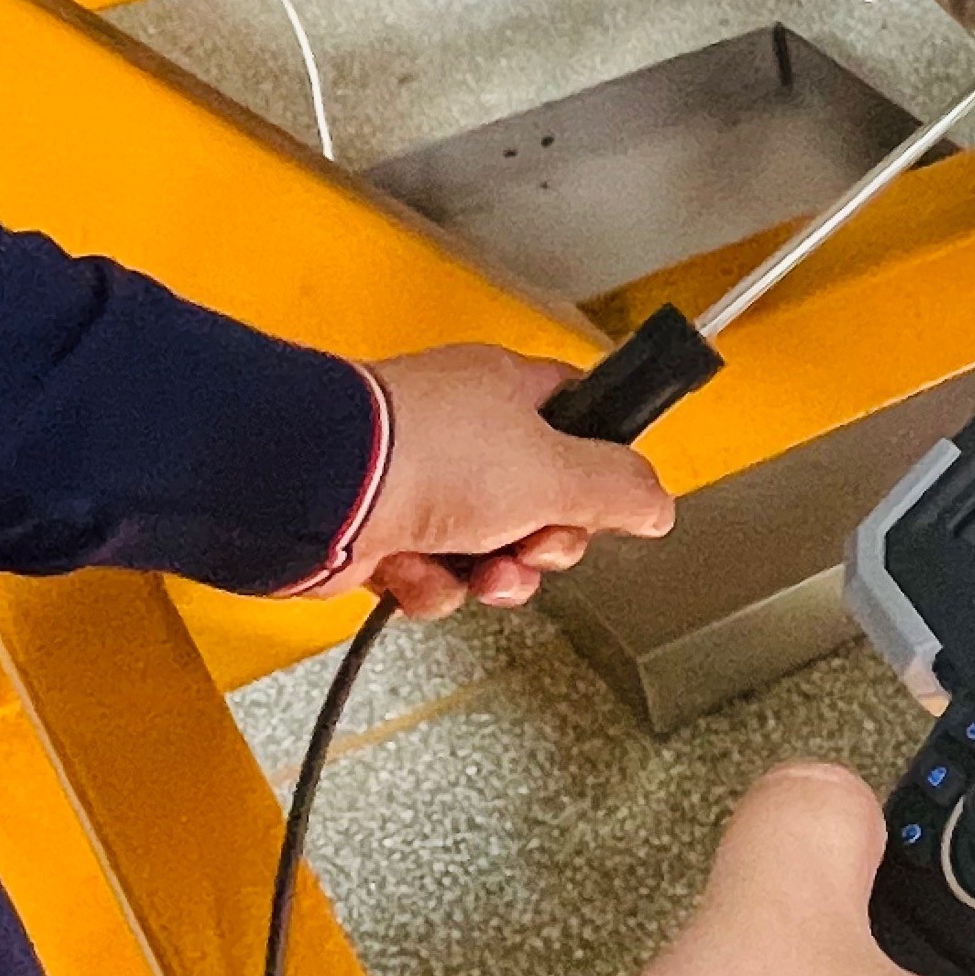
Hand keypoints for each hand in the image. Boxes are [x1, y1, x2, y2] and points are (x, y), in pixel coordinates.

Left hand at [326, 344, 675, 617]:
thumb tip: (658, 503)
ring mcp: (416, 479)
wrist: (316, 489)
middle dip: (543, 541)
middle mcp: (462, 430)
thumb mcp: (555, 473)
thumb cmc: (422, 454)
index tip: (603, 499)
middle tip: (532, 542)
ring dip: (489, 573)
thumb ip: (620, 489)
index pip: (579, 419)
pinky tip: (415, 570)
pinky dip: (429, 584)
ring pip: (488, 548)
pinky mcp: (378, 528)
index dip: (599, 466)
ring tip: (473, 568)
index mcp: (508, 391)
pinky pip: (431, 574)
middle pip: (540, 501)